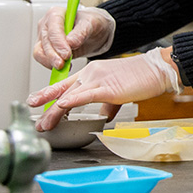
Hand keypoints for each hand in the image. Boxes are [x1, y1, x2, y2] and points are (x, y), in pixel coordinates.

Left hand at [29, 48, 180, 130]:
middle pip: (63, 90)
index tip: (36, 101)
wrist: (157, 69)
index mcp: (93, 72)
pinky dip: (73, 101)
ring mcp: (99, 79)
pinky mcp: (109, 88)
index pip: (65, 84)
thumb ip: (108, 103)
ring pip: (70, 95)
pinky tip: (62, 106)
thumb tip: (103, 116)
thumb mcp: (120, 90)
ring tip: (44, 123)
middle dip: (46, 105)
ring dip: (55, 111)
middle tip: (35, 118)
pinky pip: (86, 95)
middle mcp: (91, 73)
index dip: (49, 93)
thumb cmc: (142, 78)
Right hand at [33, 6, 115, 69]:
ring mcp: (44, 37)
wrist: (94, 32)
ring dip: (50, 61)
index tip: (66, 54)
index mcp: (56, 13)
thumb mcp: (91, 24)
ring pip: (39, 51)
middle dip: (53, 55)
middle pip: (45, 41)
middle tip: (63, 64)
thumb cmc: (92, 23)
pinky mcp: (45, 49)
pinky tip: (63, 67)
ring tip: (63, 67)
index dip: (58, 42)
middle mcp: (47, 24)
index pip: (53, 28)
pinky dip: (51, 65)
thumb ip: (81, 32)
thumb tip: (71, 43)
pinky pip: (43, 59)